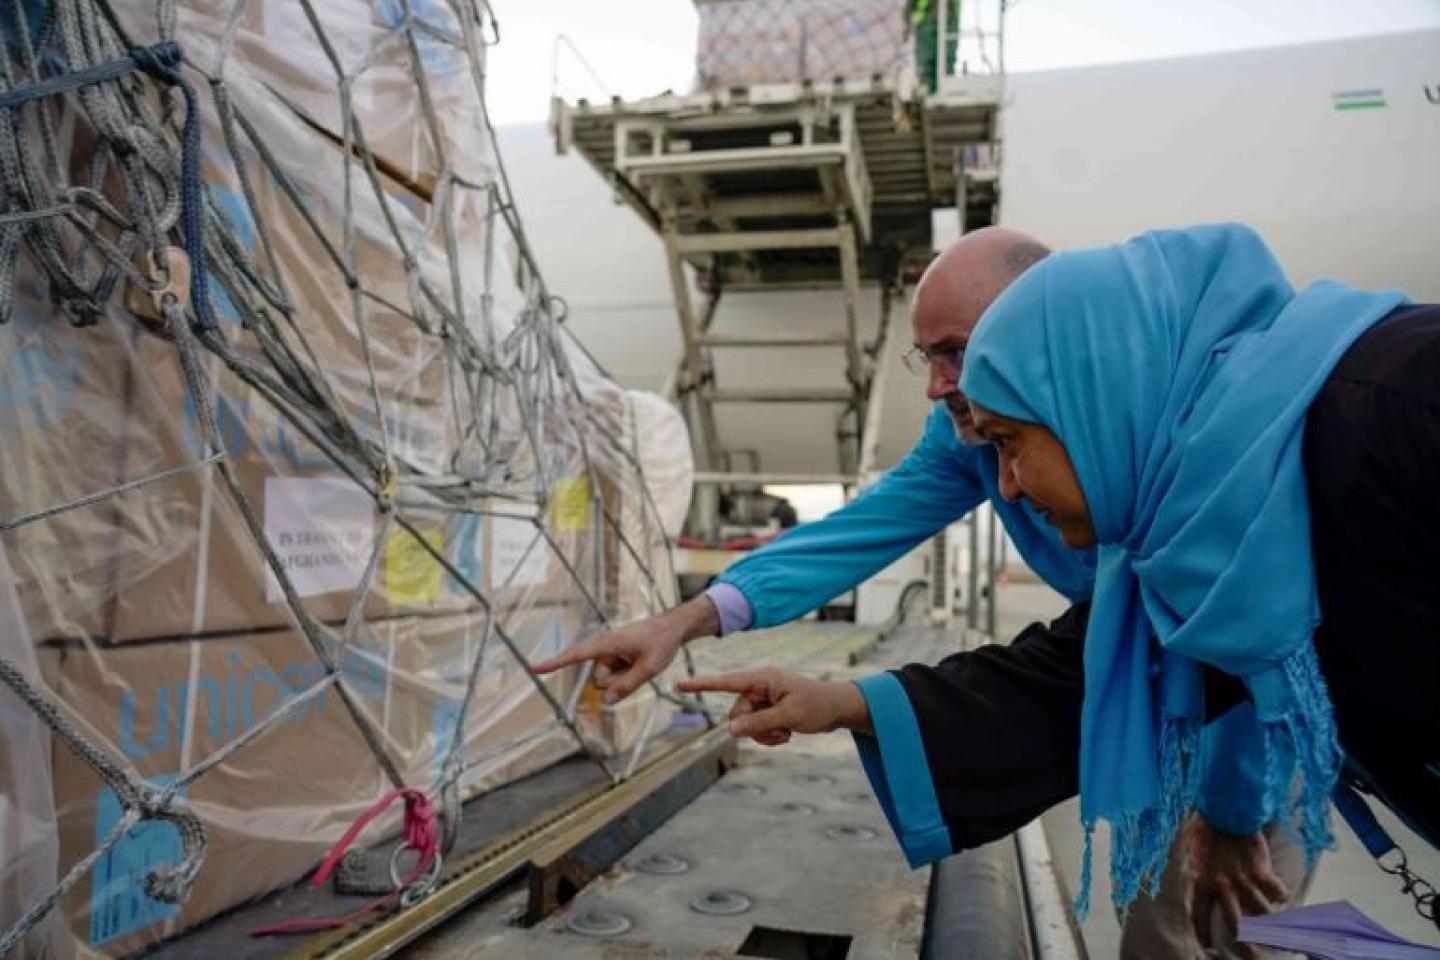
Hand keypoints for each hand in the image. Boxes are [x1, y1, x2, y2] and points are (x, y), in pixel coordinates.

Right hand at [531, 595, 719, 704]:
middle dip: (617, 682)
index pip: (576, 655)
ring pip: (608, 682)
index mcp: (606, 643)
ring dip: (624, 678)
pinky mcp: (614, 659)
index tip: (533, 668)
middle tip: (639, 664)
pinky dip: (626, 676)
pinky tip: (639, 662)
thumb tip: (605, 702)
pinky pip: (615, 678)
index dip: (554, 663)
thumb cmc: (661, 643)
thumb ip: (627, 686)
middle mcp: (603, 648)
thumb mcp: (649, 668)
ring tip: (641, 661)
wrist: (672, 628)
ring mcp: (608, 655)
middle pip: (600, 681)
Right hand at [675, 669, 871, 745]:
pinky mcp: (769, 710)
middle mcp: (759, 686)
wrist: (838, 709)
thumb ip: (758, 723)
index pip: (725, 682)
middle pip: (736, 714)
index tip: (678, 685)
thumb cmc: (817, 706)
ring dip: (764, 734)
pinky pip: (757, 729)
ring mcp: (764, 699)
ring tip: (787, 732)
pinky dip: (770, 735)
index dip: (701, 685)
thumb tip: (730, 730)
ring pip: (746, 725)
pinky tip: (787, 733)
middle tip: (781, 729)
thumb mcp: (788, 717)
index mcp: (762, 678)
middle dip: (754, 728)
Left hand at [1187, 817, 1289, 958]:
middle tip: (1254, 959)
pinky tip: (1284, 896)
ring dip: (1271, 924)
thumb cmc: (1210, 835)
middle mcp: (1221, 885)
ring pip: (1261, 912)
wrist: (1224, 810)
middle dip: (1245, 947)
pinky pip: (1276, 890)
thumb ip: (1203, 880)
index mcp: (1201, 882)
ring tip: (1279, 934)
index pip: (1199, 916)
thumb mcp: (1197, 859)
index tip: (1207, 949)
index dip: (1202, 935)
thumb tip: (1207, 897)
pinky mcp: (1258, 868)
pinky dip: (1282, 895)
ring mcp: (1241, 878)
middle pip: (1234, 925)